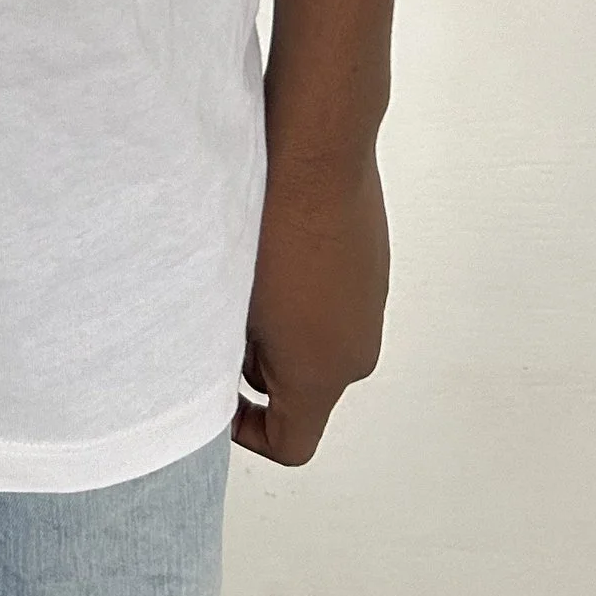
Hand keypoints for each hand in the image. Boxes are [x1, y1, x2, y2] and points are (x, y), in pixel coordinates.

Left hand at [232, 150, 388, 464]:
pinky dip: (307, 296)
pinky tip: (277, 249)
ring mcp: (371, 308)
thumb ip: (236, 354)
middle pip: (305, 392)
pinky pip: (336, 305)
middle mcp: (357, 352)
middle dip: (261, 368)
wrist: (318, 150)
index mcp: (322, 374)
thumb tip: (236, 362)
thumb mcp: (233, 303)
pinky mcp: (374, 270)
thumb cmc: (267, 227)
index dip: (248, 432)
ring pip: (320, 346)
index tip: (220, 394)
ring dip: (284, 330)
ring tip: (248, 275)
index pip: (293, 446)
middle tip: (224, 316)